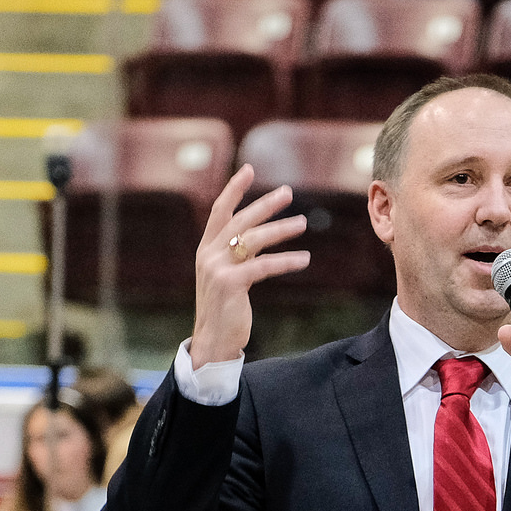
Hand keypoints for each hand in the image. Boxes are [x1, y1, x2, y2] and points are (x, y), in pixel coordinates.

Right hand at [191, 164, 309, 365]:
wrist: (212, 341)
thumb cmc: (223, 310)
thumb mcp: (224, 276)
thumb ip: (234, 255)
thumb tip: (254, 236)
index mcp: (206, 249)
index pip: (220, 211)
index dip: (234, 189)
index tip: (249, 169)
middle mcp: (209, 254)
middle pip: (241, 220)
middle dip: (266, 204)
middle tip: (288, 193)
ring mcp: (218, 268)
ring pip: (254, 239)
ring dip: (281, 229)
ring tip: (303, 223)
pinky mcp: (230, 284)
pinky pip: (263, 266)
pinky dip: (286, 261)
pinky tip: (304, 259)